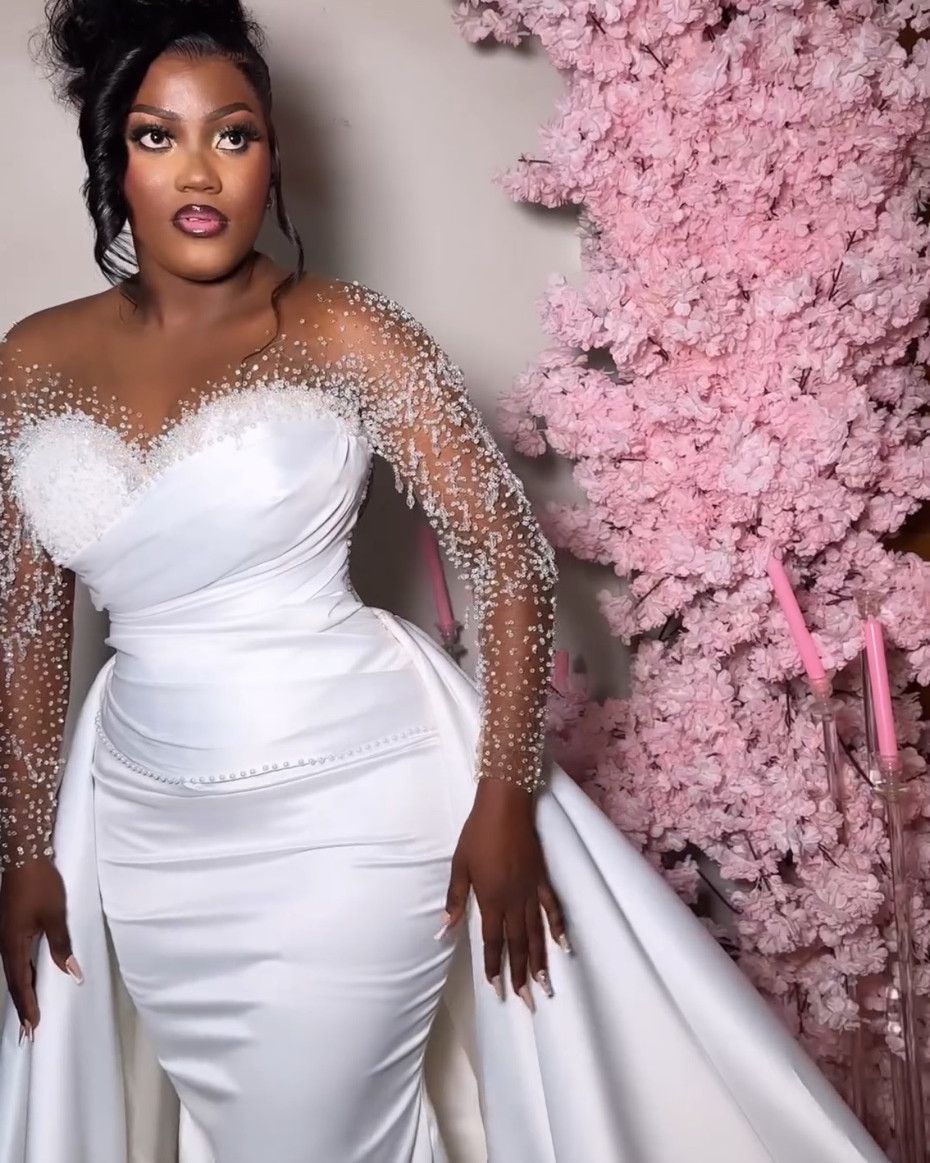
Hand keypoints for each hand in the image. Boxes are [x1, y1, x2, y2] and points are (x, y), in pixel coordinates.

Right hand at [0, 858, 82, 1041]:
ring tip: (30, 1009)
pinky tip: (28, 975)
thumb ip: (61, 946)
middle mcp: (5, 944)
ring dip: (22, 990)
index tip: (33, 1027)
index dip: (28, 1006)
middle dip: (22, 1004)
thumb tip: (71, 973)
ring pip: (13, 969)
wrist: (23, 857)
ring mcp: (6, 935)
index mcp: (12, 946)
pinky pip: (14, 957)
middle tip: (29, 1029)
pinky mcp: (10, 926)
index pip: (20, 984)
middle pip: (14, 981)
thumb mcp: (54, 916)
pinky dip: (21, 973)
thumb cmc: (40, 886)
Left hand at [438, 781, 570, 1011]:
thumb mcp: (459, 866)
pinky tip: (565, 947)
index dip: (495, 966)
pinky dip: (559, 928)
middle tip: (528, 1003)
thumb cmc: (477, 834)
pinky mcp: (543, 880)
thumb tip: (446, 929)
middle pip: (518, 944)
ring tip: (546, 986)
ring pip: (537, 933)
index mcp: (491, 899)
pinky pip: (553, 909)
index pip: (494, 941)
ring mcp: (531, 892)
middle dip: (521, 975)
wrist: (504, 807)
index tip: (498, 990)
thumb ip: (456, 900)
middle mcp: (514, 901)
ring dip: (540, 961)